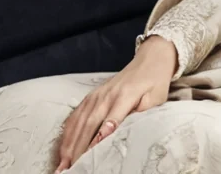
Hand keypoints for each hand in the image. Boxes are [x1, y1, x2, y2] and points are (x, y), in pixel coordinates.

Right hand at [55, 35, 175, 170]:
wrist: (150, 58)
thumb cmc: (155, 81)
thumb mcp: (157, 97)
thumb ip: (144, 112)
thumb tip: (129, 127)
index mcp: (126, 95)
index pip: (111, 119)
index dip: (101, 136)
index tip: (91, 153)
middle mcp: (107, 95)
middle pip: (90, 124)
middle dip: (79, 148)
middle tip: (70, 169)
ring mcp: (97, 95)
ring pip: (79, 122)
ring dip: (69, 144)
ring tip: (63, 164)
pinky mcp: (92, 95)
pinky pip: (76, 115)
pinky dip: (68, 133)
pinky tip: (63, 147)